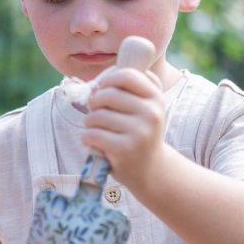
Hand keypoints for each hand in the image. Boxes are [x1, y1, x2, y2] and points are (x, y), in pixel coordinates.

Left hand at [83, 68, 165, 186]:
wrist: (150, 168)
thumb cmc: (139, 131)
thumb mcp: (144, 106)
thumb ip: (129, 87)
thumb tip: (99, 80)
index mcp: (156, 97)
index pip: (126, 75)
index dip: (108, 79)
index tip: (103, 89)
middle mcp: (152, 113)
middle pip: (106, 95)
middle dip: (95, 103)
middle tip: (98, 113)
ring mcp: (139, 132)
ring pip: (96, 116)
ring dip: (90, 123)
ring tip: (100, 130)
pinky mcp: (125, 149)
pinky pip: (92, 135)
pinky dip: (87, 139)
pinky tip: (97, 144)